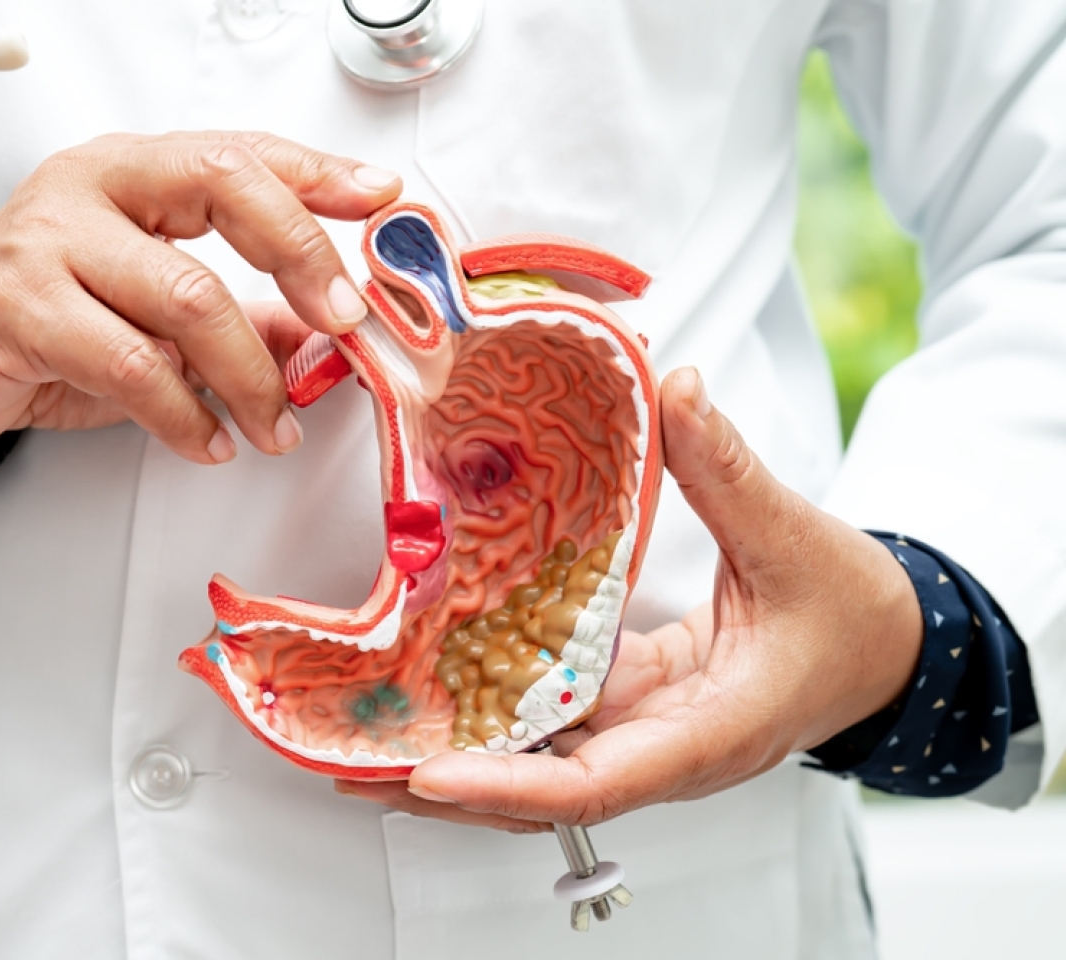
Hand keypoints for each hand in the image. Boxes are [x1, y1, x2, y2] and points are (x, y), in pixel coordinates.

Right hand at [0, 131, 401, 462]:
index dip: (314, 171)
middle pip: (222, 187)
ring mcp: (48, 241)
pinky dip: (186, 415)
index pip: (237, 150)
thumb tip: (326, 338)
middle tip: (345, 322)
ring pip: (187, 295)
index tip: (378, 196)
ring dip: (250, 374)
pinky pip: (134, 365)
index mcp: (128, 170)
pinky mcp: (21, 309)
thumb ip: (238, 314)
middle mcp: (89, 186)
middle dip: (301, 256)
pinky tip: (209, 440)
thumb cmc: (45, 324)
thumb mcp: (149, 310)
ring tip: (274, 425)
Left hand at [339, 367, 922, 829]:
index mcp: (705, 734)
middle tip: (349, 764)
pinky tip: (427, 691)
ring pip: (530, 766)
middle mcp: (659, 751)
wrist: (884, 646)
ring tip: (359, 742)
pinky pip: (545, 724)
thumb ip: (729, 470)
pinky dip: (485, 716)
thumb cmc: (852, 615)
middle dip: (442, 785)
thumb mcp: (793, 538)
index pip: (592, 785)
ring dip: (448, 755)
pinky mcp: (625, 710)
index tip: (428, 774)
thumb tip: (676, 390)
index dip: (506, 787)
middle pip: (535, 792)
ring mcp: (638, 736)